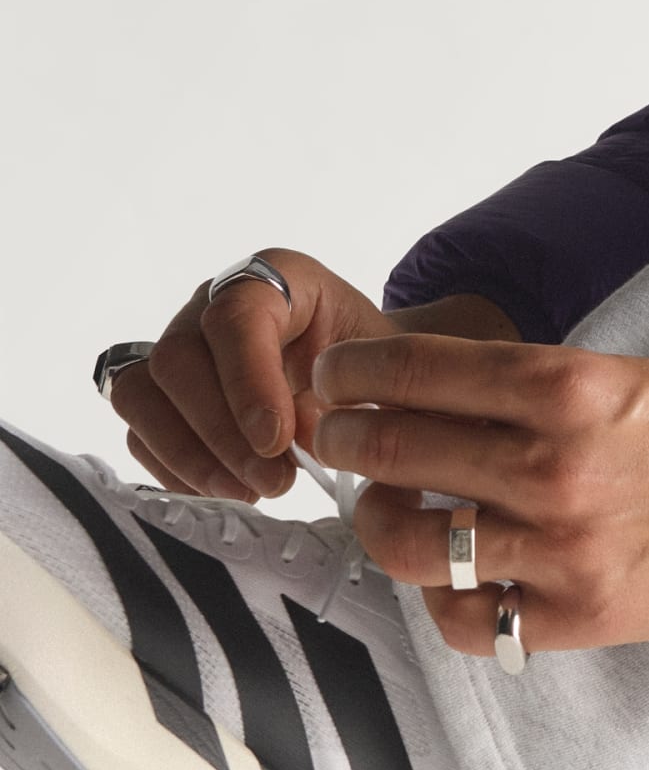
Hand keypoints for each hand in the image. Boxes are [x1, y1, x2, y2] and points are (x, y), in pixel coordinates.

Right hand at [99, 247, 520, 502]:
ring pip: (144, 394)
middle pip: (179, 360)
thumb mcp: (389, 363)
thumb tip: (325, 441)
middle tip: (274, 482)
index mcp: (275, 277)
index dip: (248, 381)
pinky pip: (139, 427)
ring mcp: (179, 342)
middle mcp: (214, 301)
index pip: (236, 316)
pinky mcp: (161, 388)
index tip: (277, 440)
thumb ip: (365, 392)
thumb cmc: (377, 361)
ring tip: (250, 491)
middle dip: (223, 434)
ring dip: (192, 455)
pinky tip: (224, 489)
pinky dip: (175, 467)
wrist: (365, 368)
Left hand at [312, 334, 648, 653]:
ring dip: (377, 520)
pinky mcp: (578, 614)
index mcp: (566, 387)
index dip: (355, 372)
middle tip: (340, 435)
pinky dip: (441, 598)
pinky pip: (466, 619)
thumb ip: (526, 384)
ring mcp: (562, 548)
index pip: (415, 371)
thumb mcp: (620, 372)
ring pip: (411, 543)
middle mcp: (554, 465)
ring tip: (385, 509)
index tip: (336, 377)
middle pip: (395, 451)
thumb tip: (423, 389)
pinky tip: (451, 573)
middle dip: (347, 438)